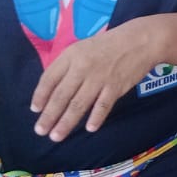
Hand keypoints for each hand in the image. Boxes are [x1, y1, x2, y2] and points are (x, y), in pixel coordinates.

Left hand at [31, 19, 163, 141]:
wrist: (141, 40)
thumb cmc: (110, 45)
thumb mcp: (84, 48)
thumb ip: (69, 65)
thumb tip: (54, 88)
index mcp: (71, 55)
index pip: (49, 78)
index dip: (40, 95)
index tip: (35, 110)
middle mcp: (82, 67)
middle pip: (61, 95)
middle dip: (49, 115)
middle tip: (40, 131)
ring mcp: (99, 78)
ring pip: (78, 104)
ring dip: (66, 122)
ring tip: (56, 136)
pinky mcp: (116, 86)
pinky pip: (103, 105)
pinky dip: (96, 118)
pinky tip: (89, 129)